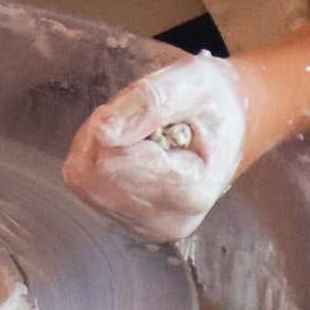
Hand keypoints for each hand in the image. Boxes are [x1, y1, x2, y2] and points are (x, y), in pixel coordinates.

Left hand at [62, 52, 248, 243]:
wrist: (227, 126)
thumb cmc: (214, 102)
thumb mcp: (194, 82)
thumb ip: (151, 102)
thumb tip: (104, 131)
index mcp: (192, 193)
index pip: (117, 160)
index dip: (120, 119)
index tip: (147, 103)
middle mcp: (168, 222)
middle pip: (96, 170)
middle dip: (108, 129)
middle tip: (141, 113)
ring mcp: (143, 227)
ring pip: (84, 177)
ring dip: (99, 141)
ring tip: (137, 129)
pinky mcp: (122, 222)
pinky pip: (82, 184)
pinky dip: (94, 155)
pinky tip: (125, 146)